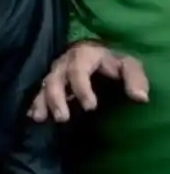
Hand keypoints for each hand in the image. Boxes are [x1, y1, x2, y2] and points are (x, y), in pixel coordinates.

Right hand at [28, 41, 148, 122]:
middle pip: (55, 78)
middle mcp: (65, 62)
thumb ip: (135, 79)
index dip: (82, 88)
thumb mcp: (129, 66)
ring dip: (42, 102)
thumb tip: (140, 98)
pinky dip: (35, 102)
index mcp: (84, 55)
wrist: (97, 55)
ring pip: (44, 85)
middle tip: (62, 118)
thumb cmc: (114, 63)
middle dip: (56, 98)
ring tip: (40, 118)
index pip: (78, 70)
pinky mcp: (51, 80)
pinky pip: (39, 90)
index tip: (91, 107)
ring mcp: (56, 71)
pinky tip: (32, 115)